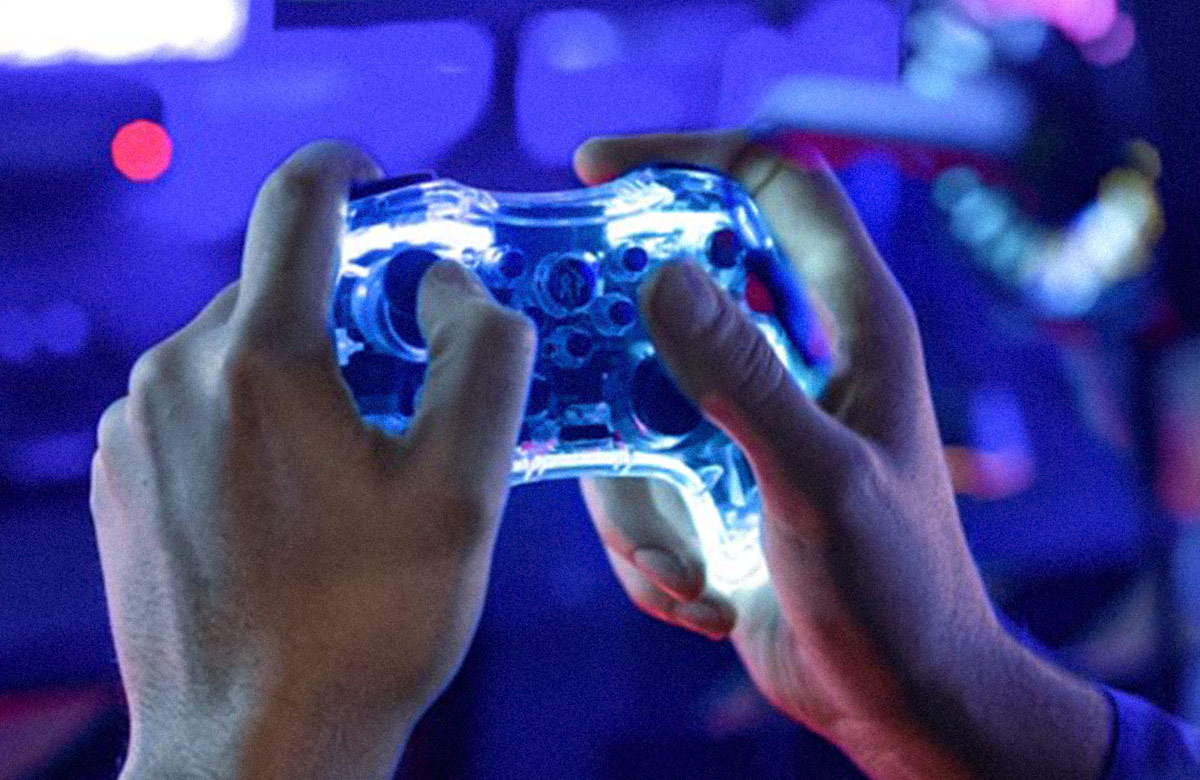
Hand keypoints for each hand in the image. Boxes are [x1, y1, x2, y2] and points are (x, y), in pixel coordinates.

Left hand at [91, 142, 535, 779]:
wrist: (252, 748)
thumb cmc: (367, 625)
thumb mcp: (466, 488)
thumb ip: (482, 356)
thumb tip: (450, 286)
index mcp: (261, 361)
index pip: (299, 204)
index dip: (347, 171)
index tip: (379, 177)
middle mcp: (177, 374)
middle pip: (276, 288)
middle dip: (346, 311)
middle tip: (406, 383)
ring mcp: (135, 425)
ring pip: (237, 350)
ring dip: (301, 375)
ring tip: (351, 469)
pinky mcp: (121, 472)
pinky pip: (198, 405)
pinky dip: (253, 419)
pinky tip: (291, 503)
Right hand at [575, 131, 1111, 778]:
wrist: (900, 696)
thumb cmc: (895, 589)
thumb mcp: (818, 480)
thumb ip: (744, 378)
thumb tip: (661, 277)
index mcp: (851, 319)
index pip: (772, 186)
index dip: (687, 158)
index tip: (595, 168)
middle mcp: (798, 353)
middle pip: (679, 292)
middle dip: (615, 347)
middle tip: (570, 384)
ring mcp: (748, 417)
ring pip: (637, 405)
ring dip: (638, 501)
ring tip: (686, 573)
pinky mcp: (714, 478)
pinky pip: (638, 478)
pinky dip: (647, 544)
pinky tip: (695, 598)